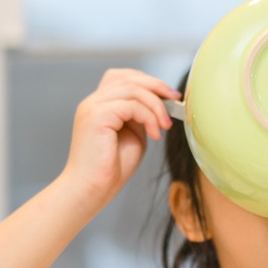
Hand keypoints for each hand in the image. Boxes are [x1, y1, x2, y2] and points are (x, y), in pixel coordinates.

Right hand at [60, 68, 179, 210]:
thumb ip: (142, 116)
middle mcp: (93, 102)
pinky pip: (131, 105)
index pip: (123, 77)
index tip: (170, 96)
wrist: (91, 190)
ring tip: (166, 126)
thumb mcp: (133, 134)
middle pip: (129, 78)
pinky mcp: (96, 116)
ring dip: (156, 105)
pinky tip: (155, 134)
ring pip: (132, 89)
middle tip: (176, 101)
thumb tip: (163, 103)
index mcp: (99, 104)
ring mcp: (92, 107)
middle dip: (157, 87)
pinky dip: (148, 117)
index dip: (149, 81)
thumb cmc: (111, 168)